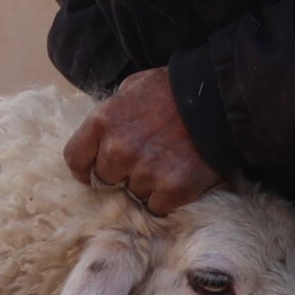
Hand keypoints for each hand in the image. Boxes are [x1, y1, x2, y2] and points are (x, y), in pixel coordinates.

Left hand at [63, 68, 220, 213]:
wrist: (219, 101)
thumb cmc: (174, 90)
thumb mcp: (133, 88)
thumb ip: (112, 113)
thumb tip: (103, 134)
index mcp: (103, 121)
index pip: (75, 159)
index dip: (86, 166)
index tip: (96, 168)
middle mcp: (118, 149)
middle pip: (103, 180)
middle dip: (119, 174)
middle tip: (143, 160)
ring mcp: (145, 172)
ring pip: (133, 194)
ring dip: (146, 185)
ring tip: (167, 162)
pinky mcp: (171, 189)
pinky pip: (156, 206)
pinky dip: (166, 197)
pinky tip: (178, 176)